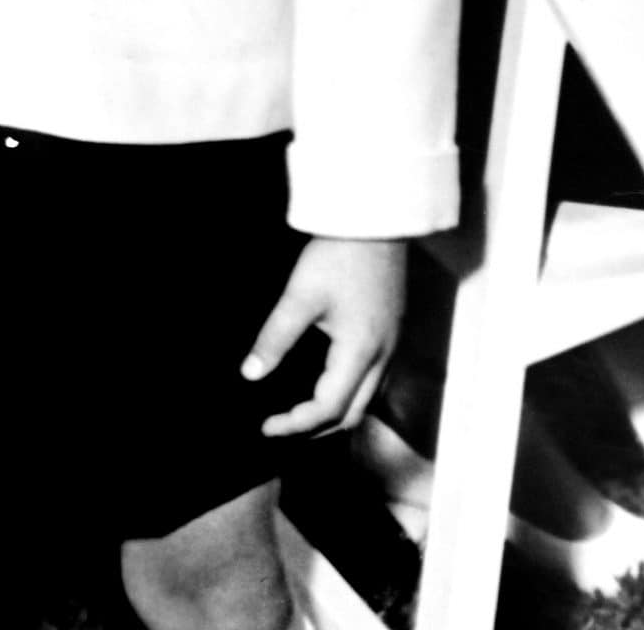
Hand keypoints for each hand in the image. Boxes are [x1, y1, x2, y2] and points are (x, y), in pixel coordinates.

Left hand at [243, 236, 404, 437]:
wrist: (377, 216)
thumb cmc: (339, 253)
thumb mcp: (301, 295)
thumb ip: (275, 338)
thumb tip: (250, 374)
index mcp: (360, 351)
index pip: (327, 408)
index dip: (295, 424)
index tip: (266, 426)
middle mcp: (383, 354)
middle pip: (353, 413)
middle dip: (317, 428)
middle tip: (283, 425)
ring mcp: (392, 341)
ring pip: (367, 397)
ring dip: (336, 411)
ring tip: (302, 409)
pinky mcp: (393, 327)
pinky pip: (374, 377)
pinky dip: (350, 391)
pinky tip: (330, 378)